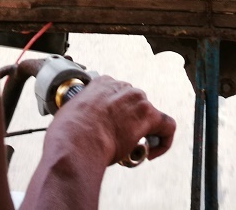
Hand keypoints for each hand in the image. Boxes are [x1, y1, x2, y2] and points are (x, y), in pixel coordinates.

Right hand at [45, 75, 175, 166]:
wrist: (76, 142)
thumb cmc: (68, 134)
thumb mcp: (70, 114)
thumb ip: (82, 113)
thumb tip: (81, 125)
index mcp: (101, 83)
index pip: (116, 94)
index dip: (116, 112)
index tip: (110, 126)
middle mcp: (121, 87)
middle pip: (134, 102)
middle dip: (129, 120)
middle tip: (119, 139)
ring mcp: (136, 100)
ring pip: (149, 114)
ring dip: (143, 131)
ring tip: (131, 148)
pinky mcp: (149, 116)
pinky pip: (167, 126)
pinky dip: (164, 140)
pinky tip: (153, 152)